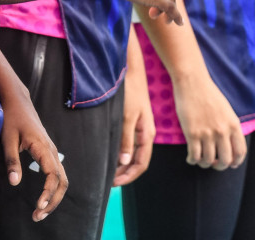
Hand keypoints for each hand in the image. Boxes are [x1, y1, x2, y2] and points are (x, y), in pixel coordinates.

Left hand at [0, 77, 67, 221]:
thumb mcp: (7, 139)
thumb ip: (12, 161)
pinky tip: (42, 198)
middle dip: (53, 201)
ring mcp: (52, 151)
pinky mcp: (48, 153)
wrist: (17, 100)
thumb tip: (14, 183)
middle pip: (62, 181)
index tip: (38, 206)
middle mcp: (51, 150)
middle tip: (37, 216)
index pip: (53, 175)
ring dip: (53, 197)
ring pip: (62, 179)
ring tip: (39, 212)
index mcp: (43, 147)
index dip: (48, 193)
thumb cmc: (11, 117)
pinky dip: (53, 189)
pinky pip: (57, 174)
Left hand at [114, 42, 155, 185]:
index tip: (114, 183)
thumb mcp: (127, 117)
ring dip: (122, 164)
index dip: (129, 176)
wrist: (131, 71)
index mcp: (147, 134)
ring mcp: (139, 128)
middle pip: (137, 160)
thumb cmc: (131, 93)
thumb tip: (124, 162)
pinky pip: (128, 143)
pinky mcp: (133, 122)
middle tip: (109, 181)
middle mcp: (145, 134)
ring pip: (132, 153)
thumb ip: (126, 140)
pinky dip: (120, 152)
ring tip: (108, 171)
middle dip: (125, 173)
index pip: (141, 163)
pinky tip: (110, 154)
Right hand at [172, 71, 245, 169]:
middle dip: (220, 166)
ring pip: (208, 160)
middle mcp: (222, 131)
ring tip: (201, 160)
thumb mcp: (226, 110)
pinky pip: (194, 156)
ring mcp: (207, 133)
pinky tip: (191, 158)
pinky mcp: (192, 133)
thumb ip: (230, 127)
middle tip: (214, 164)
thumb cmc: (209, 94)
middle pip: (225, 160)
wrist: (193, 82)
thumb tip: (230, 145)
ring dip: (204, 164)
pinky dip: (192, 161)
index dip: (236, 162)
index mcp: (233, 124)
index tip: (231, 164)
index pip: (240, 152)